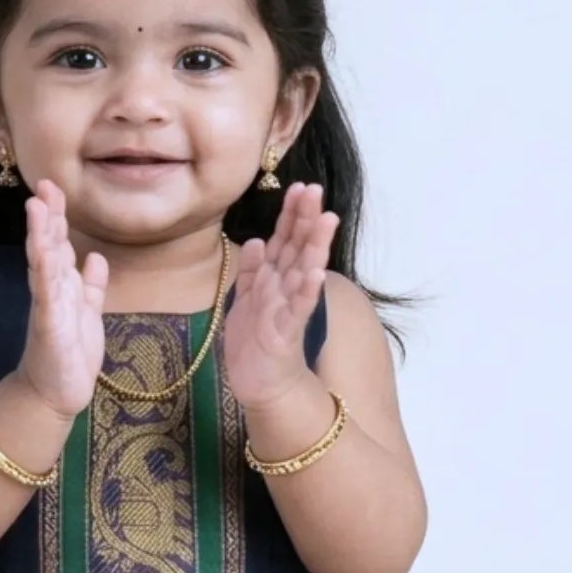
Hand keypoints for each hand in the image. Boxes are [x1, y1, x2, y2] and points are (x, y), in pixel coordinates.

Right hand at [14, 180, 108, 417]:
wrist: (56, 394)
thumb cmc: (71, 356)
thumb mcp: (88, 314)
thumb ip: (91, 286)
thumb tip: (95, 257)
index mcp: (63, 285)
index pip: (58, 242)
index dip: (57, 215)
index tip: (54, 187)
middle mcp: (51, 290)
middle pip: (48, 244)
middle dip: (48, 214)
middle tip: (45, 183)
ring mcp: (47, 305)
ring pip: (43, 262)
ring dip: (40, 234)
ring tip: (37, 205)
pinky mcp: (47, 324)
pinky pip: (46, 293)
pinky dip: (45, 270)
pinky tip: (43, 249)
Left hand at [220, 182, 339, 409]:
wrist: (261, 386)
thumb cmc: (254, 345)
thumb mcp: (245, 301)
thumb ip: (252, 271)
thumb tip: (258, 240)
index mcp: (275, 280)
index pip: (285, 240)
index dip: (291, 214)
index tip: (298, 186)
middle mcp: (286, 290)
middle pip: (298, 248)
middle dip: (305, 219)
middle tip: (314, 188)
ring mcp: (288, 310)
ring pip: (303, 272)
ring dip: (315, 246)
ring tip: (326, 219)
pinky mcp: (287, 333)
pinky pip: (298, 309)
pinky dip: (306, 291)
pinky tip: (314, 273)